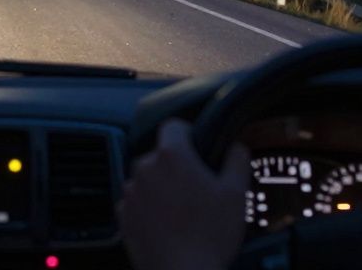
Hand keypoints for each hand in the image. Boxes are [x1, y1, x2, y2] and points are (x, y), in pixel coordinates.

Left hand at [119, 120, 249, 269]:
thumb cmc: (210, 235)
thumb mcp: (236, 193)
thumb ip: (237, 160)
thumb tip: (236, 147)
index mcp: (171, 156)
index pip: (173, 126)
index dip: (187, 133)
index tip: (196, 145)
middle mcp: (145, 168)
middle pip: (160, 155)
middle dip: (176, 166)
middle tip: (197, 188)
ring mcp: (131, 192)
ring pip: (147, 179)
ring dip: (161, 187)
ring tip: (183, 210)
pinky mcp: (124, 215)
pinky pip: (137, 202)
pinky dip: (149, 208)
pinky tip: (168, 224)